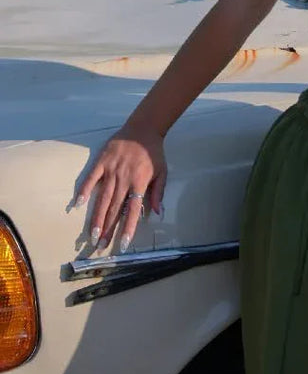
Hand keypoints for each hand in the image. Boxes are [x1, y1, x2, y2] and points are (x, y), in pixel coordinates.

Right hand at [73, 122, 166, 252]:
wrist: (143, 128)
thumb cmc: (153, 152)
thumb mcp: (162, 171)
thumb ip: (158, 192)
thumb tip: (157, 213)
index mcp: (140, 182)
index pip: (133, 209)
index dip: (128, 227)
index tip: (122, 243)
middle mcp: (124, 178)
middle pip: (115, 208)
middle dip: (108, 228)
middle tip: (101, 245)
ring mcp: (111, 170)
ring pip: (102, 198)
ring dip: (97, 217)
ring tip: (92, 234)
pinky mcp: (102, 161)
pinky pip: (91, 178)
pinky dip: (84, 190)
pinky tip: (78, 204)